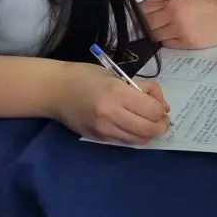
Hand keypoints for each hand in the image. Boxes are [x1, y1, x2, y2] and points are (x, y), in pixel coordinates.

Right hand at [52, 62, 169, 144]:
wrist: (55, 91)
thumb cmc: (86, 76)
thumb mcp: (117, 75)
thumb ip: (142, 88)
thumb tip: (162, 105)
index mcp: (118, 93)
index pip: (153, 110)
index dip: (162, 109)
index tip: (160, 104)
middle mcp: (112, 114)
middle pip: (150, 129)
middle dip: (161, 125)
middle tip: (162, 119)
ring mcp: (104, 130)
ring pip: (140, 140)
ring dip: (150, 133)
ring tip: (150, 123)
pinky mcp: (99, 139)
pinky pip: (126, 141)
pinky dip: (135, 136)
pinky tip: (133, 126)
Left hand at [140, 0, 216, 48]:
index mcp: (174, 4)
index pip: (146, 9)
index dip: (141, 10)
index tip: (140, 9)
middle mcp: (175, 19)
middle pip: (148, 24)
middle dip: (146, 21)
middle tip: (148, 18)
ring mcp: (181, 34)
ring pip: (156, 35)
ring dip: (155, 31)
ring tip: (159, 26)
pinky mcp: (188, 44)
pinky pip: (167, 43)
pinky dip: (165, 39)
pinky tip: (170, 33)